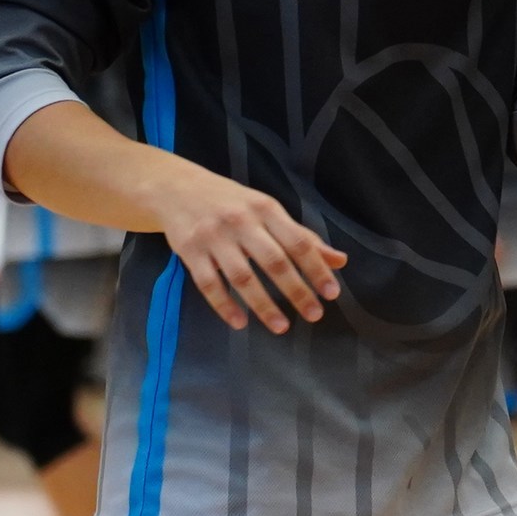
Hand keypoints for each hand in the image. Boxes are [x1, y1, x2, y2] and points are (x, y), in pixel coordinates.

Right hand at [149, 160, 348, 334]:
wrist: (176, 188)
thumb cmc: (232, 202)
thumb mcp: (267, 211)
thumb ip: (301, 236)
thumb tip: (340, 260)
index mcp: (265, 209)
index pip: (298, 242)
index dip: (317, 268)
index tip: (331, 293)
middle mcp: (241, 221)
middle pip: (274, 261)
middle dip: (296, 291)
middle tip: (314, 315)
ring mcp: (213, 236)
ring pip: (242, 277)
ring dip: (264, 305)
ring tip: (282, 327)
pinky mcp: (189, 251)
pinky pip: (209, 284)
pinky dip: (224, 306)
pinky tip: (240, 323)